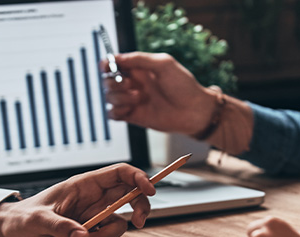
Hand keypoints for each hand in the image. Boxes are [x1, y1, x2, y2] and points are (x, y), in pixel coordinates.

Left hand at [0, 163, 154, 236]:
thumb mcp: (37, 220)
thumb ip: (61, 227)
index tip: (150, 190)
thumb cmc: (19, 218)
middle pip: (129, 196)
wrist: (8, 236)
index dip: (138, 178)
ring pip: (117, 223)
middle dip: (139, 208)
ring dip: (105, 236)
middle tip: (139, 221)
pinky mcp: (87, 235)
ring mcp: (91, 218)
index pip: (119, 173)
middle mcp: (91, 200)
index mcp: (82, 185)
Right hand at [102, 52, 217, 135]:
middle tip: (130, 85)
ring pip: (109, 97)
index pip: (114, 64)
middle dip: (114, 82)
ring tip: (137, 98)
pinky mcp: (133, 116)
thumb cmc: (184, 86)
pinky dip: (115, 111)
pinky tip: (129, 109)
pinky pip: (112, 114)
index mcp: (139, 69)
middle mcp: (133, 84)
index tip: (107, 66)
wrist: (193, 111)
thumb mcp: (164, 64)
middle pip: (107, 80)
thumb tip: (118, 57)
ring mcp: (132, 100)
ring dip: (119, 97)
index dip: (106, 64)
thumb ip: (140, 59)